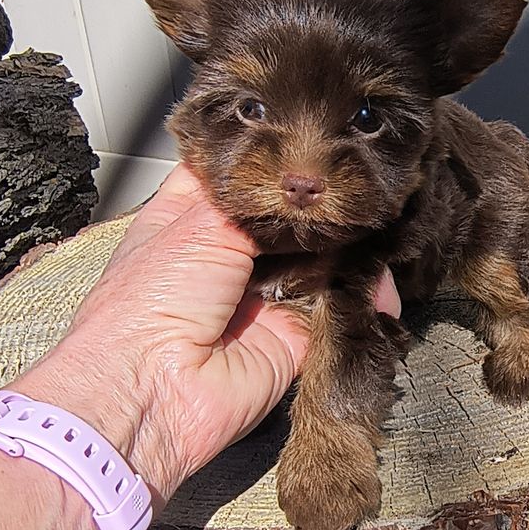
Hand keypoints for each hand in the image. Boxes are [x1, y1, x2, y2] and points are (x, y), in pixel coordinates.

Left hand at [24, 164, 399, 505]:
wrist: (151, 393)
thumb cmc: (147, 304)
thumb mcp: (197, 222)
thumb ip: (258, 197)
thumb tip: (306, 183)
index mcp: (190, 218)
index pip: (241, 174)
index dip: (273, 157)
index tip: (314, 136)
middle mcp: (229, 256)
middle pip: (292, 217)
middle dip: (326, 205)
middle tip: (361, 187)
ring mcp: (264, 297)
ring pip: (324, 260)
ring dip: (354, 250)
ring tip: (379, 232)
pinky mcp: (294, 337)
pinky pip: (339, 309)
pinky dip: (365, 298)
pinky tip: (381, 285)